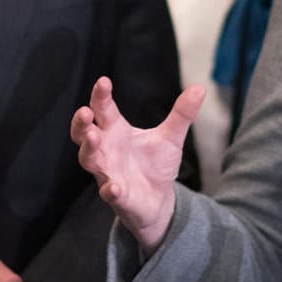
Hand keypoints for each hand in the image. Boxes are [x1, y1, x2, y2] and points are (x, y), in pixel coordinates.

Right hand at [71, 78, 204, 253]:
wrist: (158, 200)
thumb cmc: (156, 165)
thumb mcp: (171, 137)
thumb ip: (181, 114)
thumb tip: (199, 88)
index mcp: (116, 130)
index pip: (103, 109)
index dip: (100, 96)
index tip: (104, 81)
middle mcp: (105, 149)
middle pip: (83, 132)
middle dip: (81, 122)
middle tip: (85, 111)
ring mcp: (107, 172)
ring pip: (88, 159)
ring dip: (88, 149)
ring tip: (92, 137)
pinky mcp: (116, 195)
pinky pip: (108, 191)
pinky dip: (109, 189)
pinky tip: (114, 187)